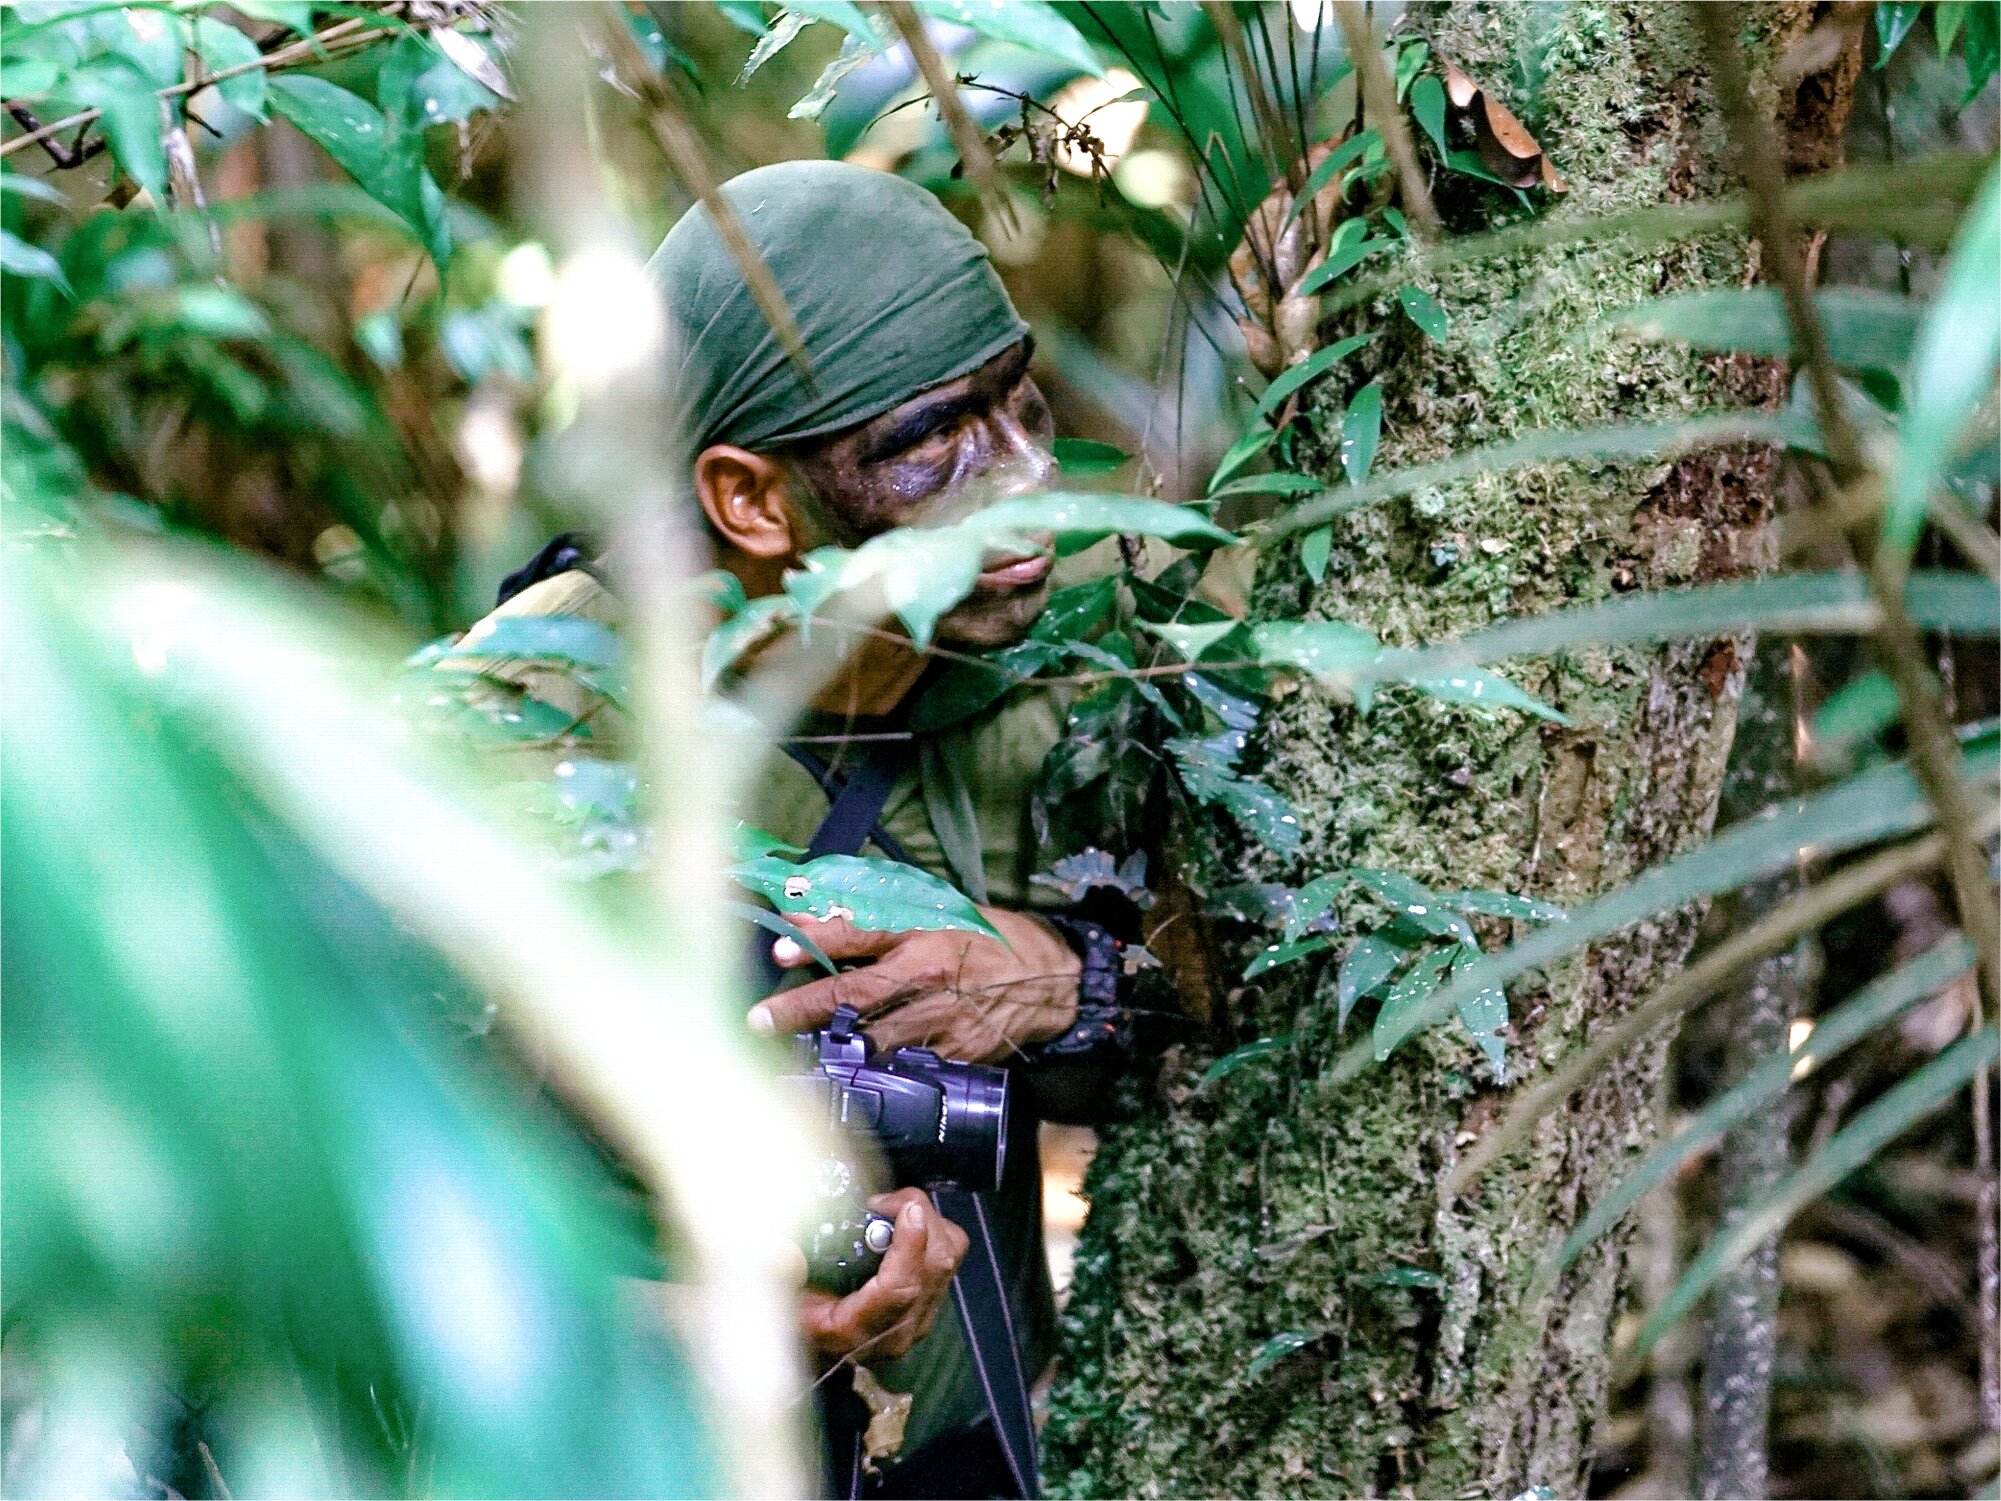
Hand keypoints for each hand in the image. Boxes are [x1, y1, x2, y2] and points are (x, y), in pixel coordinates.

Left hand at [749, 907, 1080, 1063]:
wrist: (1051, 980)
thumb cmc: (988, 939)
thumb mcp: (939, 913)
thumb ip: (879, 919)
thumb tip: (814, 916)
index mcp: (924, 934)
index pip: (861, 934)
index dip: (817, 940)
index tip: (778, 947)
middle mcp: (929, 977)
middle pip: (854, 995)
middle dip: (800, 1008)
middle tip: (757, 1021)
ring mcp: (942, 1021)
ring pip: (873, 1039)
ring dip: (829, 1045)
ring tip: (791, 1051)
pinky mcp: (956, 1055)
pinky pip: (906, 1066)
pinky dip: (876, 1071)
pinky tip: (850, 1076)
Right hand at [798, 1188, 967, 1364]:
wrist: (820, 1351)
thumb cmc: (797, 1321)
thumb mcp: (779, 1300)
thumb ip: (781, 1275)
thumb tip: (783, 1251)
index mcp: (858, 1331)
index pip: (899, 1290)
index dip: (908, 1245)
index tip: (906, 1208)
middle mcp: (898, 1329)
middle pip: (935, 1267)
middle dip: (920, 1218)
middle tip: (882, 1202)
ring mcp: (920, 1318)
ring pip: (949, 1258)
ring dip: (928, 1222)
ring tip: (892, 1211)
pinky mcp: (930, 1304)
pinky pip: (948, 1259)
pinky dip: (933, 1232)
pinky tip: (901, 1227)